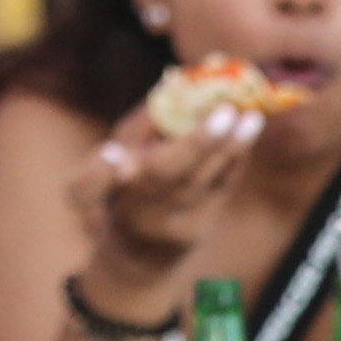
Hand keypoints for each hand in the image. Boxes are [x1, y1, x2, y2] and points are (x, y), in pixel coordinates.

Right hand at [82, 91, 255, 286]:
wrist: (141, 255)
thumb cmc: (125, 190)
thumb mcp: (117, 160)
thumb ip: (137, 128)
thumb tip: (172, 85)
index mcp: (102, 189)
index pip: (89, 186)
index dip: (97, 172)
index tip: (110, 153)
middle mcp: (131, 211)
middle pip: (160, 178)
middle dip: (194, 143)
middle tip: (224, 110)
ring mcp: (167, 225)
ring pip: (199, 182)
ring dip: (229, 147)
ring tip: (251, 118)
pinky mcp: (198, 230)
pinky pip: (219, 190)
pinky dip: (234, 158)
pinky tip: (248, 131)